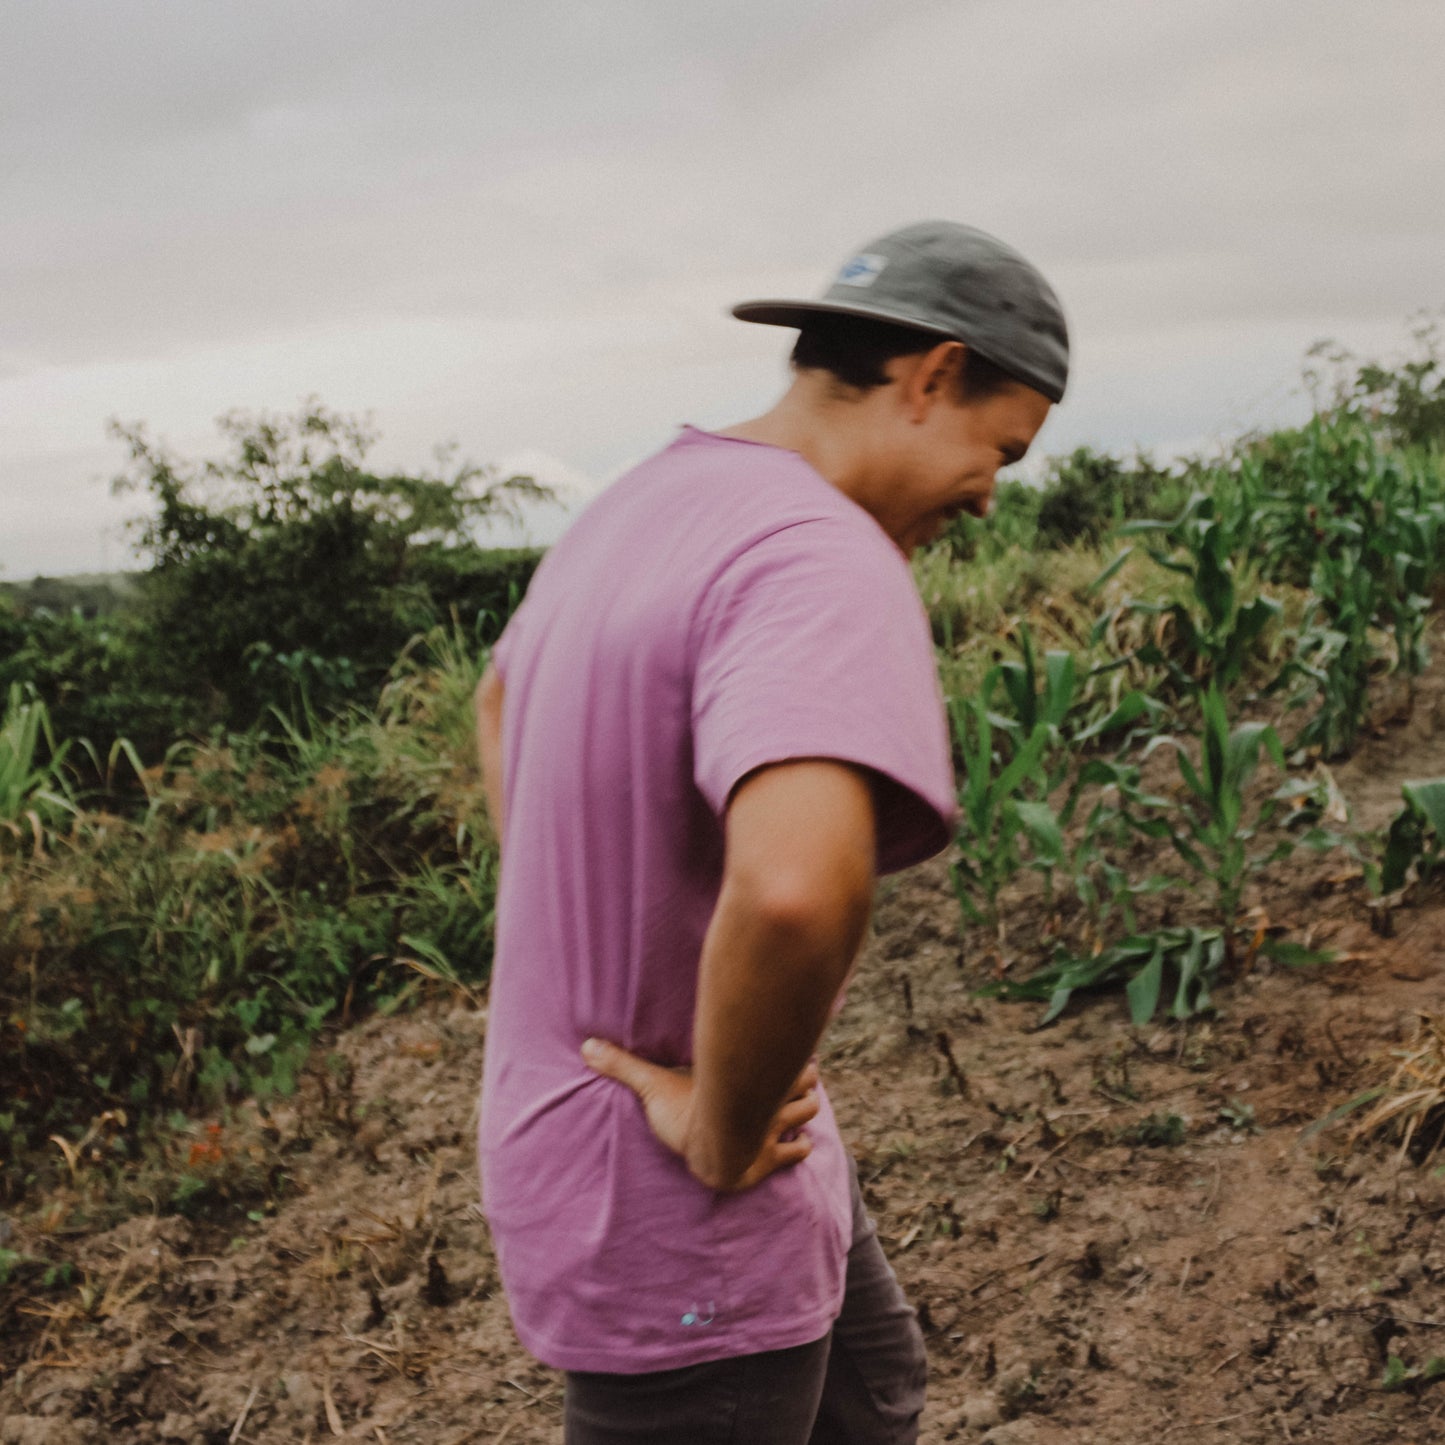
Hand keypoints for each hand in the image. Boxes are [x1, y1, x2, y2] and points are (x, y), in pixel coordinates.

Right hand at [580, 1038, 819, 1191]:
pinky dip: (800, 1148)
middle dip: (803, 1076)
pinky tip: (795, 1145)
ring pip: (810, 1110)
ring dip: (806, 1108)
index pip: (782, 1053)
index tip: (788, 1045)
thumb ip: (624, 1066)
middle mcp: (768, 1100)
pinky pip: (799, 1153)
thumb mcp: (652, 1085)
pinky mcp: (772, 1159)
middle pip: (806, 1079)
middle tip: (799, 1073)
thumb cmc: (683, 1116)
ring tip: (800, 1105)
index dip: (789, 1051)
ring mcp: (774, 1129)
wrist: (707, 1156)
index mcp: (747, 1078)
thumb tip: (586, 1047)